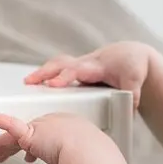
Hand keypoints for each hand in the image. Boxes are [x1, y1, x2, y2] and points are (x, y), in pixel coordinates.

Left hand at [0, 111, 92, 163]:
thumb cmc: (93, 157)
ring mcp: (41, 127)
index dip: (33, 147)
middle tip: (1, 153)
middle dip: (11, 146)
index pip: (44, 136)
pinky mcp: (31, 134)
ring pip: (13, 136)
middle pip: (26, 134)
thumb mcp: (87, 157)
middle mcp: (53, 123)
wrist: (89, 153)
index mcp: (68, 127)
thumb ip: (79, 161)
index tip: (28, 155)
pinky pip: (10, 125)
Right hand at [24, 42, 152, 109]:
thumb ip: (132, 94)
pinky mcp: (76, 69)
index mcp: (97, 66)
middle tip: (28, 82)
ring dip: (41, 72)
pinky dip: (46, 74)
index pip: (76, 70)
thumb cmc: (131, 65)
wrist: (130, 54)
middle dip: (44, 72)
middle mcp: (85, 63)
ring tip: (27, 83)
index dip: (64, 78)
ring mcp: (79, 65)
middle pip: (61, 64)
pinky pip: (58, 68)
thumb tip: (130, 109)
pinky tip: (36, 85)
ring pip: (57, 64)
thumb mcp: (135, 79)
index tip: (52, 86)